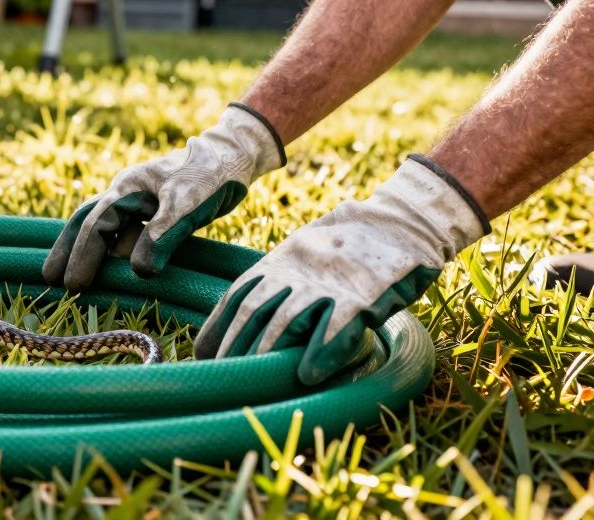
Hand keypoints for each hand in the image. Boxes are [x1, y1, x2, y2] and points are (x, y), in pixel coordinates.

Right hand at [43, 104, 284, 290]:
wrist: (232, 156)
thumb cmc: (210, 175)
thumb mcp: (187, 205)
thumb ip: (162, 235)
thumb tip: (137, 272)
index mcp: (127, 188)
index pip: (96, 226)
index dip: (83, 256)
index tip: (73, 284)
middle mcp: (124, 193)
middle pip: (85, 222)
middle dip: (66, 249)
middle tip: (49, 279)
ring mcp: (136, 201)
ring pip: (101, 227)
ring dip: (84, 249)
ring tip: (67, 275)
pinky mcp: (151, 211)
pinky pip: (122, 231)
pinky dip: (109, 248)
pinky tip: (107, 264)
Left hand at [194, 155, 488, 384]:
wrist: (401, 222)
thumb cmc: (349, 248)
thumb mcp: (304, 256)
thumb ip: (281, 282)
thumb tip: (252, 320)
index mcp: (279, 262)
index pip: (237, 296)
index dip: (217, 326)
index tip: (202, 353)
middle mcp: (297, 272)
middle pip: (254, 312)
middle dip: (234, 346)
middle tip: (221, 376)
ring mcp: (328, 283)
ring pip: (287, 320)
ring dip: (266, 353)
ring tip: (252, 381)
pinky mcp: (363, 296)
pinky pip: (337, 326)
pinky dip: (321, 352)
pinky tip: (307, 376)